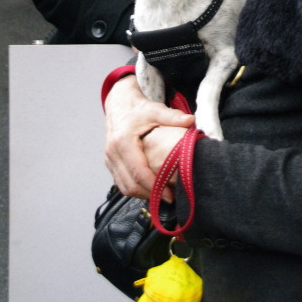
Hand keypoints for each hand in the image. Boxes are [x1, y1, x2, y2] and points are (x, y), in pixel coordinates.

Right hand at [104, 75, 193, 198]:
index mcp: (122, 142)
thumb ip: (172, 116)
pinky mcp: (110, 163)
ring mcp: (109, 160)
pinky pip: (121, 183)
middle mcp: (112, 153)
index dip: (154, 187)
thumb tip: (191, 120)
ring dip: (142, 194)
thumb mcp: (155, 110)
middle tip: (170, 198)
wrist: (119, 103)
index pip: (138, 172)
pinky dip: (135, 188)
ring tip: (162, 195)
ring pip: (124, 187)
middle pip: (130, 185)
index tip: (170, 195)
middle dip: (150, 194)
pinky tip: (151, 188)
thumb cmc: (138, 108)